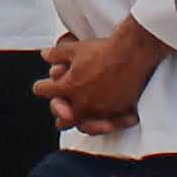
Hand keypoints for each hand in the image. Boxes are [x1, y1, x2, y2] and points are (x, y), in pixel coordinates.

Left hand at [36, 19, 163, 134]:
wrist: (133, 52)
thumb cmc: (104, 49)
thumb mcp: (75, 49)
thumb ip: (56, 54)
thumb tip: (44, 55)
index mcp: (68, 86)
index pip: (43, 90)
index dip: (42, 86)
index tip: (44, 86)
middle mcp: (82, 103)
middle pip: (61, 119)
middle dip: (60, 111)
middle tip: (63, 106)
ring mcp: (100, 111)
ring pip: (82, 127)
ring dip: (80, 121)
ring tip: (81, 118)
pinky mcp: (118, 113)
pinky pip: (106, 127)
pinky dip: (104, 124)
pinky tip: (104, 120)